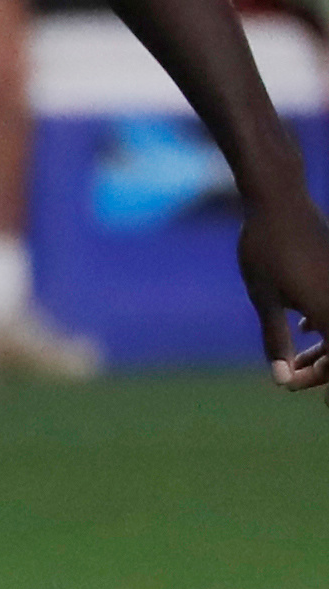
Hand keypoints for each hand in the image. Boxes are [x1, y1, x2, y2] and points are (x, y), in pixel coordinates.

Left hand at [237, 188, 328, 392]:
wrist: (279, 202)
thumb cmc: (265, 249)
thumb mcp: (264, 299)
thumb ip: (274, 340)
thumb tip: (280, 378)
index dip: (320, 379)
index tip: (291, 385)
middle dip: (323, 368)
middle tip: (292, 379)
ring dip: (325, 348)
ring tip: (295, 361)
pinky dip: (326, 323)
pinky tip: (304, 326)